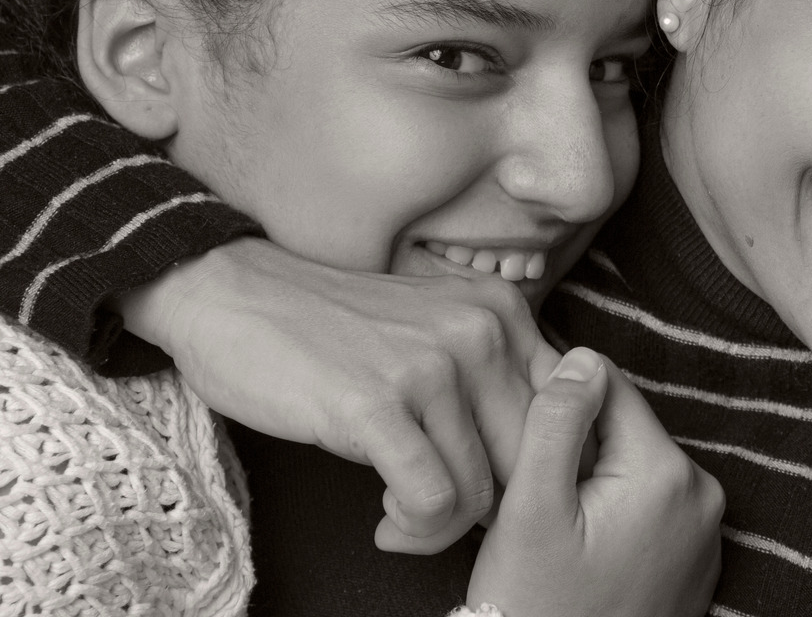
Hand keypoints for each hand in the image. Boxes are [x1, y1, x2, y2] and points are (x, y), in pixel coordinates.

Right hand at [116, 236, 556, 551]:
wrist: (234, 295)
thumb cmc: (334, 327)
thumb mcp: (434, 327)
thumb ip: (491, 371)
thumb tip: (538, 450)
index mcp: (503, 312)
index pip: (568, 409)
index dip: (544, 466)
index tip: (503, 490)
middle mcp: (480, 331)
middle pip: (533, 456)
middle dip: (497, 506)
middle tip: (448, 516)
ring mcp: (431, 365)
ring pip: (483, 490)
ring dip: (445, 526)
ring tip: (405, 518)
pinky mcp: (375, 404)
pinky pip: (431, 499)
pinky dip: (413, 525)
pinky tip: (385, 514)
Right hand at [468, 348, 723, 616]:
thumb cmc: (535, 606)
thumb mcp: (531, 508)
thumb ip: (557, 422)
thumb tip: (582, 356)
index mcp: (669, 472)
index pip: (610, 388)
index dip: (559, 406)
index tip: (525, 448)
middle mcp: (704, 493)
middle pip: (624, 430)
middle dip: (578, 450)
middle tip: (537, 502)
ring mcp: (707, 530)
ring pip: (634, 468)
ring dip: (594, 483)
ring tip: (559, 533)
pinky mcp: (696, 558)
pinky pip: (650, 510)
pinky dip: (615, 516)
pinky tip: (583, 553)